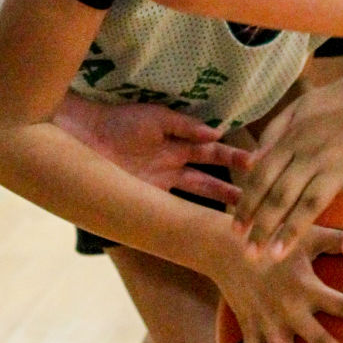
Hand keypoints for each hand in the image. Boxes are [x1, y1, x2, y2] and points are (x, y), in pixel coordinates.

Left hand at [53, 93, 247, 205]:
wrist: (83, 135)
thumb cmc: (119, 120)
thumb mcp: (155, 117)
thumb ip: (184, 125)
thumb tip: (216, 133)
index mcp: (178, 143)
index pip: (212, 152)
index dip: (233, 157)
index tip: (257, 163)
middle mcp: (174, 165)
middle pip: (209, 178)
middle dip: (233, 186)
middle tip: (259, 197)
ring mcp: (161, 184)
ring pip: (194, 196)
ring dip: (216, 204)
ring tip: (241, 216)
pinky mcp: (146, 197)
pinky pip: (172, 207)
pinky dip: (188, 215)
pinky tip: (205, 225)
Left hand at [235, 69, 342, 258]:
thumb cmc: (339, 100)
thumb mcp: (299, 108)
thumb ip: (273, 134)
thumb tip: (251, 162)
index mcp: (294, 139)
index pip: (262, 178)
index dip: (247, 205)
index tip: (235, 231)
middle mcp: (313, 154)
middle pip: (281, 195)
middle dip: (261, 226)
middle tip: (249, 256)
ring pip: (312, 202)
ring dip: (292, 230)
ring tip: (277, 256)